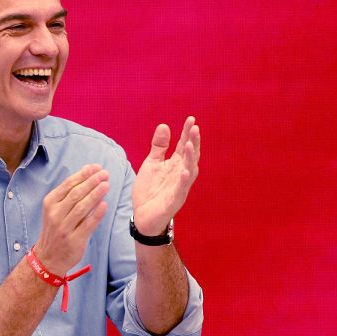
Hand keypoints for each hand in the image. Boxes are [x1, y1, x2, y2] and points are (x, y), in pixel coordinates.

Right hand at [35, 165, 109, 274]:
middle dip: (92, 182)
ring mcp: (64, 228)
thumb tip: (88, 171)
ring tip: (106, 185)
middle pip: (76, 194)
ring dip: (95, 195)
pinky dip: (96, 214)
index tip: (96, 167)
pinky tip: (104, 205)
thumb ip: (70, 192)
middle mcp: (55, 214)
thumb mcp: (55, 209)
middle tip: (105, 174)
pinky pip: (87, 225)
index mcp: (50, 203)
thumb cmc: (55, 229)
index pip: (68, 184)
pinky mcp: (74, 240)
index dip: (83, 175)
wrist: (48, 257)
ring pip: (82, 208)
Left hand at [131, 117, 200, 236]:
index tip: (191, 119)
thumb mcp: (152, 163)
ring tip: (189, 145)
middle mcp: (180, 174)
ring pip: (189, 171)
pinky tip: (185, 171)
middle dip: (193, 142)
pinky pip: (181, 190)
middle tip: (194, 128)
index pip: (183, 146)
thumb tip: (164, 125)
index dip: (187, 133)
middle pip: (190, 156)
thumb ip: (159, 146)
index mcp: (175, 165)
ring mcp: (179, 188)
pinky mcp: (174, 201)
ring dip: (190, 158)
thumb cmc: (150, 190)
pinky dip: (184, 181)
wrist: (142, 216)